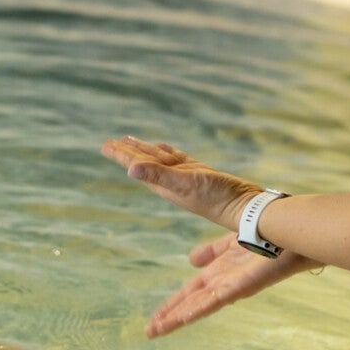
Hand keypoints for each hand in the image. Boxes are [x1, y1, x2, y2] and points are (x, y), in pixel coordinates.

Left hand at [101, 136, 263, 228]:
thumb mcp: (184, 184)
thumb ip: (158, 175)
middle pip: (144, 162)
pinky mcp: (199, 173)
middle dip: (128, 152)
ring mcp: (185, 176)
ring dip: (144, 150)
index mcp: (163, 184)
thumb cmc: (215, 198)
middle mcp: (171, 181)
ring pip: (159, 159)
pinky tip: (162, 149)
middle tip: (109, 143)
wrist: (244, 207)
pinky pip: (177, 159)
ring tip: (129, 141)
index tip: (105, 145)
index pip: (138, 165)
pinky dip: (167, 152)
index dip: (122, 155)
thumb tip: (130, 169)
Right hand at [148, 236, 321, 336]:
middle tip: (150, 332)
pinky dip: (197, 309)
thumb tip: (191, 259)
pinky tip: (182, 318)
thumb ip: (212, 252)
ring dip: (177, 319)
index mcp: (220, 274)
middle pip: (191, 303)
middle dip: (170, 317)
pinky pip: (216, 300)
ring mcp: (232, 287)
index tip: (155, 317)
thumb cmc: (267, 237)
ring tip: (158, 330)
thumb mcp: (231, 244)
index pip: (190, 292)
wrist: (291, 235)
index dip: (172, 304)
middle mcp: (223, 284)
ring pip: (199, 307)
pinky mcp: (242, 286)